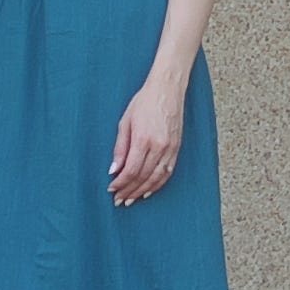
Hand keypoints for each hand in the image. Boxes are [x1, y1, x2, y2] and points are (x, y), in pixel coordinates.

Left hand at [108, 78, 184, 205]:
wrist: (167, 90)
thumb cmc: (144, 102)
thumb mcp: (125, 121)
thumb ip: (120, 147)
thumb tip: (113, 169)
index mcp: (143, 139)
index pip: (131, 170)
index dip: (121, 183)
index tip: (112, 190)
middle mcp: (159, 147)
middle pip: (143, 177)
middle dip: (129, 191)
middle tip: (119, 200)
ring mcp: (170, 149)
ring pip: (156, 178)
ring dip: (142, 191)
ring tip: (131, 199)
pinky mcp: (177, 148)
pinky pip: (167, 172)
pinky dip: (157, 184)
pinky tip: (148, 190)